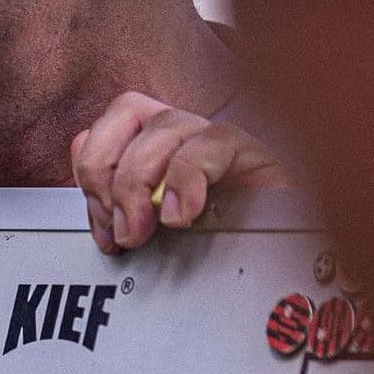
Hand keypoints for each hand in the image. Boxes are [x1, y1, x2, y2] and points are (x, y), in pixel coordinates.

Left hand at [71, 91, 287, 253]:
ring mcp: (216, 137)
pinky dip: (185, 180)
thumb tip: (91, 189)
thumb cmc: (220, 247)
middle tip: (121, 228)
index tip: (102, 225)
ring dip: (139, 181)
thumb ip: (120, 206)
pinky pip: (210, 144)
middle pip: (126, 109)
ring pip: (164, 124)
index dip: (90, 170)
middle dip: (106, 169)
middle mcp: (184, 133)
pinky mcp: (251, 151)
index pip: (105, 126)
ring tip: (146, 229)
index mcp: (155, 146)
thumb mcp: (155, 230)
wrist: (283, 264)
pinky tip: (183, 215)